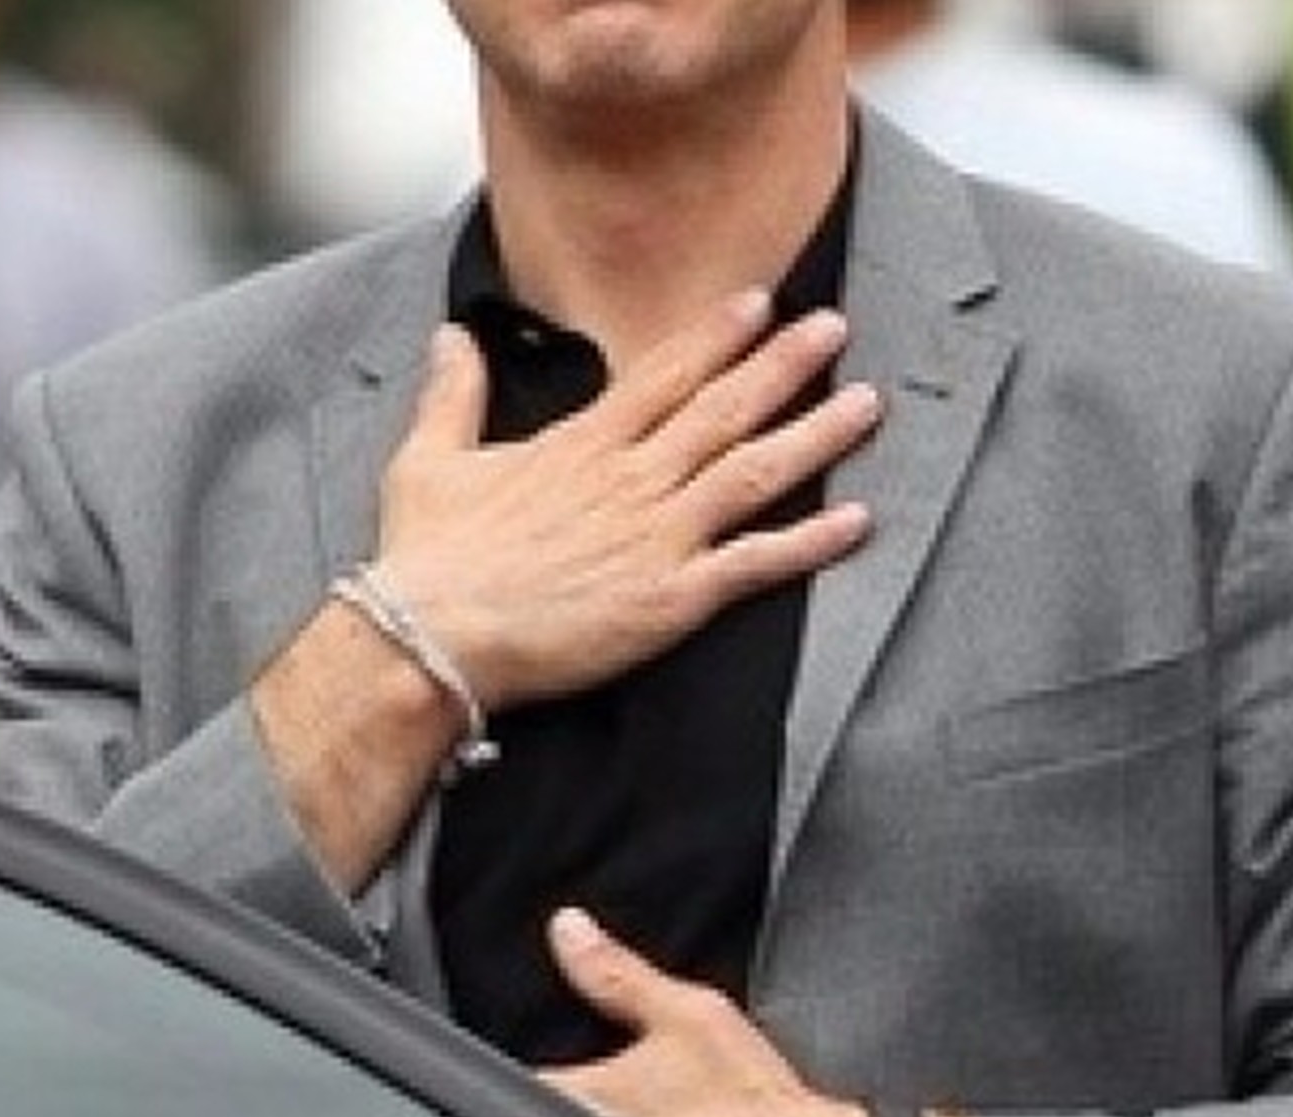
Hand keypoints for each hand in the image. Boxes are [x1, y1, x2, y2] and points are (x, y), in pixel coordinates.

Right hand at [373, 291, 881, 710]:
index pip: (663, 374)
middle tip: (835, 328)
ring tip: (866, 405)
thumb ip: (451, 395)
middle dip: (785, 364)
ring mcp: (657, 537)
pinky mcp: (671, 598)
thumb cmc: (427, 561)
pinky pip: (755, 563)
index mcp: (579, 446)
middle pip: (723, 409)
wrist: (432, 638)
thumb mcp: (427, 461)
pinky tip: (856, 520)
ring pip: (754, 473)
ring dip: (815, 436)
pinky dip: (810, 542)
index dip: (718, 336)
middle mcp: (630, 481)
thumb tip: (451, 338)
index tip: (761, 303)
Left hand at [538, 908, 866, 1116]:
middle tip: (611, 1080)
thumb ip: (617, 973)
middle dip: (561, 1094)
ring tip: (640, 1111)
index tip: (549, 1050)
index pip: (517, 1084)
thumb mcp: (688, 1013)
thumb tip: (569, 930)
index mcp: (591, 1097)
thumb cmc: (754, 1099)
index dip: (525, 1065)